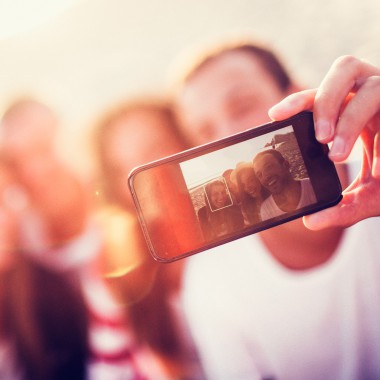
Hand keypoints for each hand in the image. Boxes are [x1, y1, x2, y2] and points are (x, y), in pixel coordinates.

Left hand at [268, 55, 379, 229]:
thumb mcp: (368, 197)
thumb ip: (342, 208)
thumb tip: (311, 222)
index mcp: (352, 111)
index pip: (319, 96)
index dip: (297, 100)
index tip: (274, 116)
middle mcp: (370, 97)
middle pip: (342, 72)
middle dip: (324, 103)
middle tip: (319, 139)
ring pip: (369, 84)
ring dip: (348, 118)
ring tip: (337, 151)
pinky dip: (377, 134)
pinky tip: (378, 164)